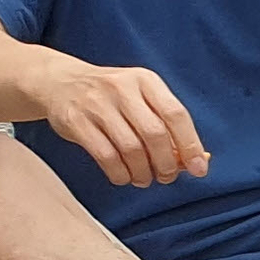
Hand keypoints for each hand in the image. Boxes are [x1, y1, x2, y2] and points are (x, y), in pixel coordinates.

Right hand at [36, 59, 209, 187]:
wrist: (59, 82)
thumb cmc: (113, 99)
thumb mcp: (142, 100)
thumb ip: (169, 126)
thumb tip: (199, 160)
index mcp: (146, 81)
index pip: (176, 114)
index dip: (190, 145)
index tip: (199, 169)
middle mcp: (121, 88)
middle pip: (154, 134)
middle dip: (166, 164)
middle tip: (166, 177)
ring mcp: (96, 103)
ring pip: (130, 148)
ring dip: (143, 172)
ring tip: (144, 179)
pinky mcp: (75, 120)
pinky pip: (105, 155)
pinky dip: (120, 173)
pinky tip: (123, 177)